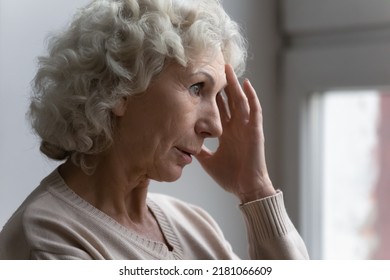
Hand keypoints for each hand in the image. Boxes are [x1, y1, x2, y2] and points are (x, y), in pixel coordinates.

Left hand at [195, 64, 275, 202]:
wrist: (246, 188)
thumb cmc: (230, 176)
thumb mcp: (208, 161)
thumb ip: (200, 151)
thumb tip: (185, 144)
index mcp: (226, 133)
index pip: (218, 110)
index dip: (211, 97)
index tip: (200, 83)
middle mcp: (236, 127)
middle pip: (228, 101)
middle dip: (221, 85)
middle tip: (213, 68)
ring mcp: (246, 127)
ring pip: (240, 100)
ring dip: (235, 85)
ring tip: (227, 69)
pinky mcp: (255, 130)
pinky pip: (255, 110)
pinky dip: (251, 96)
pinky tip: (246, 84)